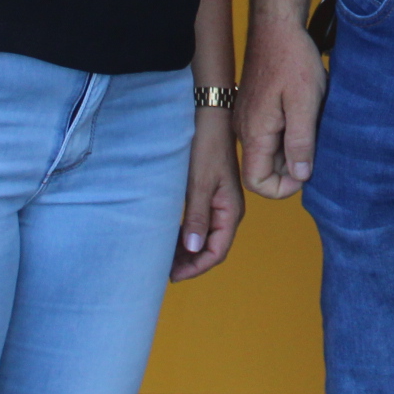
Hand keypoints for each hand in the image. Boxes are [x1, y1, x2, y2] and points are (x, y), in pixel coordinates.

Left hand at [171, 107, 241, 280]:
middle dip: (190, 263)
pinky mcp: (209, 195)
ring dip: (187, 251)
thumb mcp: (199, 183)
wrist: (209, 117)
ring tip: (164, 259)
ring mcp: (219, 204)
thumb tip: (192, 249)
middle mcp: (227, 211)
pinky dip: (186, 236)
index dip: (196, 267)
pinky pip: (200, 224)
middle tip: (163, 271)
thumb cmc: (206, 146)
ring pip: (205, 237)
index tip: (173, 276)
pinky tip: (170, 238)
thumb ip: (197, 216)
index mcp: (230, 211)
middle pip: (211, 248)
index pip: (216, 251)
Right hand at [237, 18, 328, 198]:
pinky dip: (289, 131)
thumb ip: (301, 142)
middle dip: (292, 165)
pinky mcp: (256, 108)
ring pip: (269, 150)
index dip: (283, 187)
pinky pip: (270, 133)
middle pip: (265, 168)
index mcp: (255, 132)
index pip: (256, 182)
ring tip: (313, 124)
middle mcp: (245, 130)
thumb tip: (301, 176)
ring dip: (293, 147)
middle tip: (317, 143)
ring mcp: (248, 118)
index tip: (308, 170)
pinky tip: (306, 113)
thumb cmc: (292, 59)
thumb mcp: (305, 103)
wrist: (277, 26)